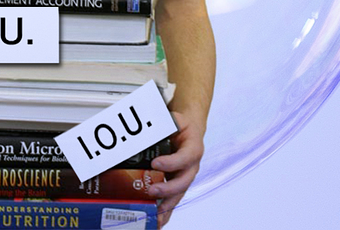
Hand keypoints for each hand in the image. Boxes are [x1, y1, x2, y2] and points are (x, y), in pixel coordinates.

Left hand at [149, 110, 204, 225]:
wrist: (188, 130)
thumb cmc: (181, 126)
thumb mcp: (174, 119)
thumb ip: (164, 122)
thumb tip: (145, 126)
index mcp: (193, 148)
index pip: (186, 157)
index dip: (172, 162)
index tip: (156, 163)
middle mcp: (191, 166)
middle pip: (184, 181)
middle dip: (168, 189)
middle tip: (152, 190)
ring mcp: (184, 177)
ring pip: (178, 194)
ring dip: (167, 205)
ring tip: (155, 215)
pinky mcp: (177, 184)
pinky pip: (173, 199)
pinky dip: (165, 211)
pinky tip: (157, 220)